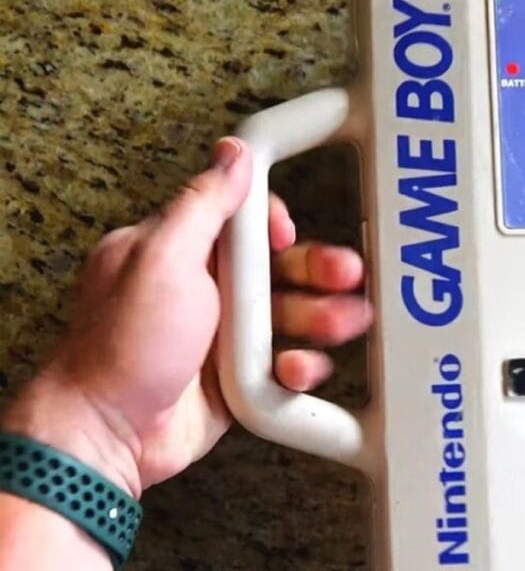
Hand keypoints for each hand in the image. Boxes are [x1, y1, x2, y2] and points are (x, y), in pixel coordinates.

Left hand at [0, 137, 371, 497]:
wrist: (112, 435)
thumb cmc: (120, 349)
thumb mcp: (161, 259)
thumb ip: (203, 204)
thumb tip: (232, 155)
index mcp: (180, 250)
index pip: (243, 219)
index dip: (274, 224)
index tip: (288, 235)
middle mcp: (206, 289)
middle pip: (280, 267)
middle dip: (318, 270)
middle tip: (346, 273)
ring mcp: (225, 335)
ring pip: (292, 314)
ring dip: (323, 317)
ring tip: (344, 321)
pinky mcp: (241, 376)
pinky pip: (288, 362)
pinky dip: (302, 366)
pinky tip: (296, 368)